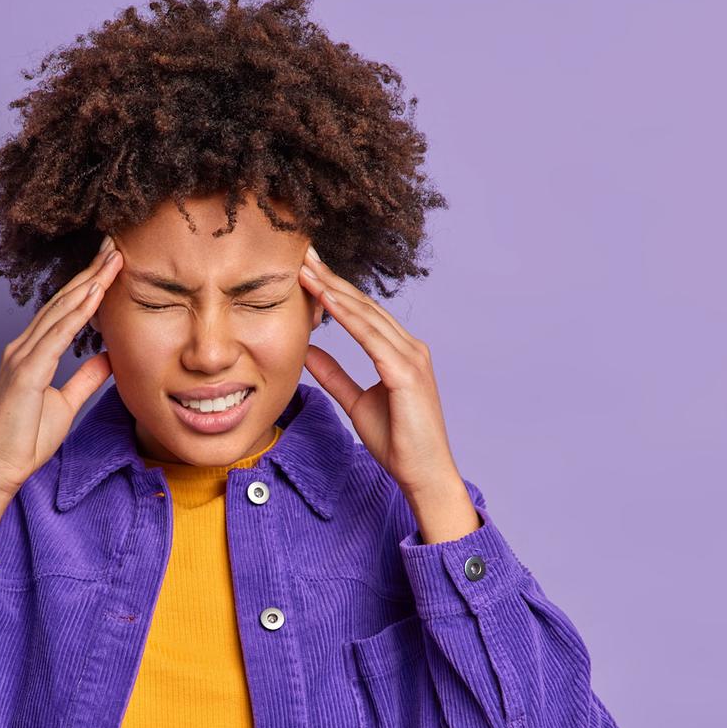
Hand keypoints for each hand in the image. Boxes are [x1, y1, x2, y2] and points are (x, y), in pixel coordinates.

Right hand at [0, 234, 122, 498]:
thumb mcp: (65, 404)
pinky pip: (56, 336)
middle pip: (63, 301)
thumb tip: (109, 358)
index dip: (88, 285)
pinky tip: (95, 295)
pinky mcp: (24, 372)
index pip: (64, 311)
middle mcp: (23, 347)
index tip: (110, 263)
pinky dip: (77, 313)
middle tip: (114, 244)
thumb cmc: (25, 440)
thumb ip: (85, 378)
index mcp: (31, 353)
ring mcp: (21, 356)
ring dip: (89, 283)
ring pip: (60, 311)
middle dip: (90, 272)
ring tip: (112, 259)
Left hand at [295, 244, 465, 500]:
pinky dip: (347, 317)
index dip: (335, 290)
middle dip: (333, 279)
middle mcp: (410, 348)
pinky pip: (370, 338)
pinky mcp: (406, 373)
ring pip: (366, 316)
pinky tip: (326, 300)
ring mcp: (411, 357)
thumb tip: (309, 352)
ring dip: (334, 291)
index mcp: (400, 353)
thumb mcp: (356, 402)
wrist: (423, 473)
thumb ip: (335, 375)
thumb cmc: (397, 442)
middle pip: (364, 306)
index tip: (308, 271)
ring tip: (307, 270)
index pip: (362, 314)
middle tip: (304, 254)